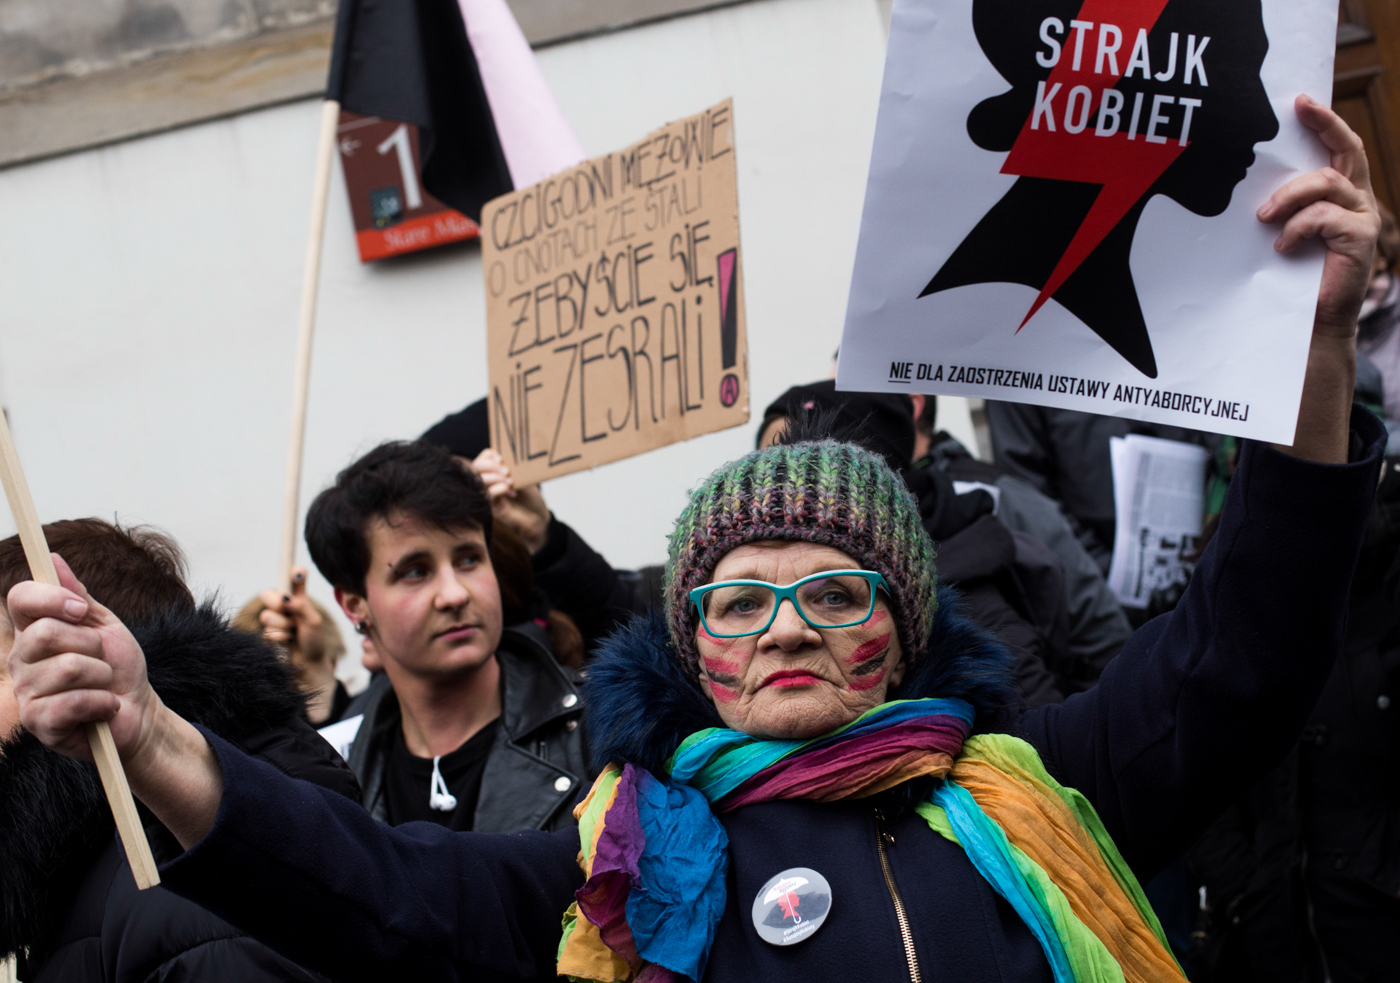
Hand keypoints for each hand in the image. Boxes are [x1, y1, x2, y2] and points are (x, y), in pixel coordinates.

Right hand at [8, 554, 159, 762]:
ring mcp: (26, 693)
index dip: (51, 597)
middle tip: (101, 660)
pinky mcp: (39, 724)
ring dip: (102, 677)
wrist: (138, 711)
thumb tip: (52, 558)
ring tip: (103, 686)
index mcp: (33, 631)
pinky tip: (104, 708)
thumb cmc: (119, 667)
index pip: (19, 599)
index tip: (82, 609)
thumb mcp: (104, 625)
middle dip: (91, 645)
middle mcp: (21, 660)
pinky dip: (102, 703)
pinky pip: (73, 702)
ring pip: (67, 668)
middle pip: (46, 632)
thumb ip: (78, 595)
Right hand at [256, 566, 324, 664]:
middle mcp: (282, 607)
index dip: (293, 573)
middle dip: (274, 601)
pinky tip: (288, 641)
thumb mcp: (313, 620)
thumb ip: (302, 606)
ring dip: (283, 625)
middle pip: (266, 595)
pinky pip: (267, 633)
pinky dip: (281, 638)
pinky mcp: (267, 635)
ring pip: (267, 616)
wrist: (309, 663)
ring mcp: (273, 621)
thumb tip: (286, 598)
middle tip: (283, 607)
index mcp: (296, 599)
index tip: (298, 573)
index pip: (291, 580)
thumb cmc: (314, 639)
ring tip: (294, 632)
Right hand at [471, 448, 550, 552]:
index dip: (488, 455)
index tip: (500, 457)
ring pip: (479, 480)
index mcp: (495, 472)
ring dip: (494, 477)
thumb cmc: (531, 498)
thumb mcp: (525, 478)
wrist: (538, 518)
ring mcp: (488, 494)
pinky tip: (510, 491)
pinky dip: (497, 489)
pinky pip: (487, 494)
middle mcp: (489, 482)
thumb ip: (515, 469)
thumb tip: (508, 459)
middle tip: (505, 470)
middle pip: (476, 467)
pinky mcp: (490, 507)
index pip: (483, 459)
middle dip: (489, 465)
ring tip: (510, 481)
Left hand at [1258, 95, 1379, 337]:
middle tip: (1299, 108)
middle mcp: (1357, 199)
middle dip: (1325, 124)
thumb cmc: (1292, 274)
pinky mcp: (1359, 238)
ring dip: (1290, 195)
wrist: (1310, 320)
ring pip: (1327, 184)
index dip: (1324, 121)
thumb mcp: (1282, 229)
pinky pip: (1324, 218)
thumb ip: (1279, 205)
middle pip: (1347, 151)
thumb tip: (1244, 186)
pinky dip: (1297, 227)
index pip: (1338, 147)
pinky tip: (1281, 245)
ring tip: (1264, 216)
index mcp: (1340, 193)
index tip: (1300, 100)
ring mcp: (1362, 217)